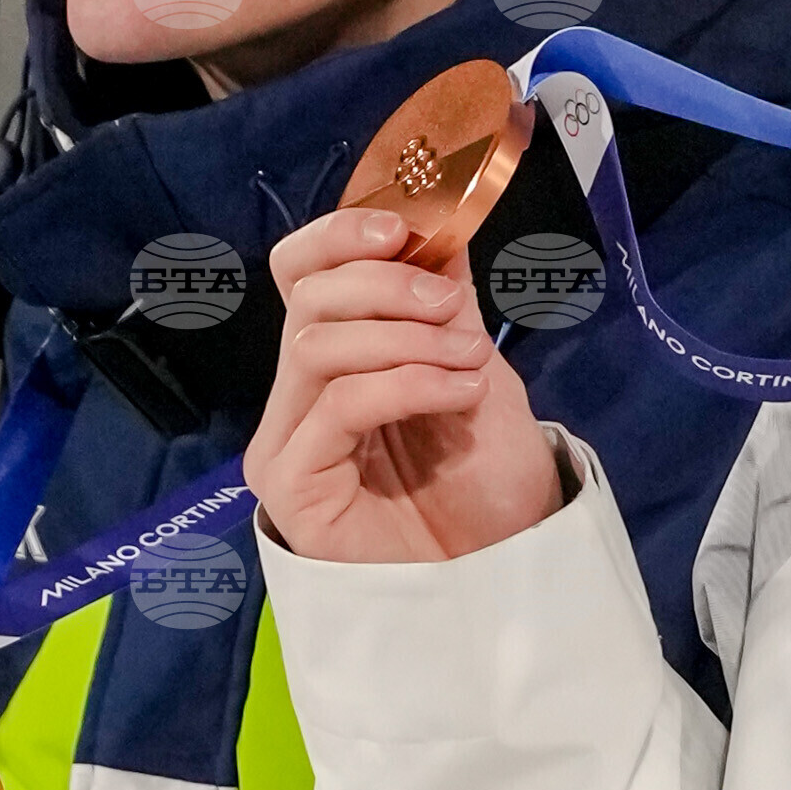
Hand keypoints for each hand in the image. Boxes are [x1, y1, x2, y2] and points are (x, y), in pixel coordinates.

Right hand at [247, 214, 568, 567]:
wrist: (504, 568)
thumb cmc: (486, 479)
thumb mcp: (471, 364)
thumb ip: (442, 300)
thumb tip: (437, 221)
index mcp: (329, 361)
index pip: (298, 274)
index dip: (340, 237)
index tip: (404, 228)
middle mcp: (295, 400)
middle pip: (307, 300)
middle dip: (388, 287)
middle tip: (453, 309)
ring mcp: (286, 445)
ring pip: (317, 345)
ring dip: (406, 340)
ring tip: (467, 365)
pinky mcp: (292, 488)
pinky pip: (340, 404)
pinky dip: (407, 383)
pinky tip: (460, 394)